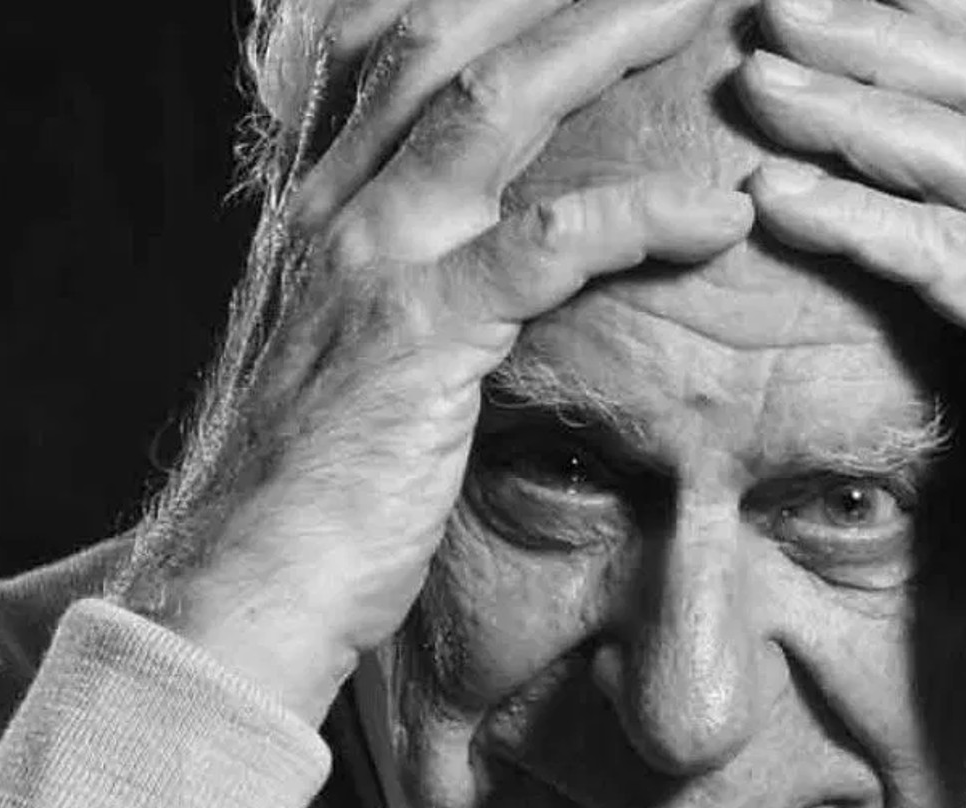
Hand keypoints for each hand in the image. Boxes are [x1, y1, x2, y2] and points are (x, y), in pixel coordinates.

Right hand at [116, 0, 751, 722]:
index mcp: (329, 207)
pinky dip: (639, 217)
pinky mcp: (415, 339)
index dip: (510, 5)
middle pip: (457, 40)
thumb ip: (417, 287)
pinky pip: (544, 246)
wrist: (247, 590)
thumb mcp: (360, 361)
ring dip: (610, 41)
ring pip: (497, 104)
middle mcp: (338, 209)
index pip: (416, 52)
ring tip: (706, 11)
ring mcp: (371, 264)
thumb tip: (496, 264)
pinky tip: (719, 214)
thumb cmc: (320, 491)